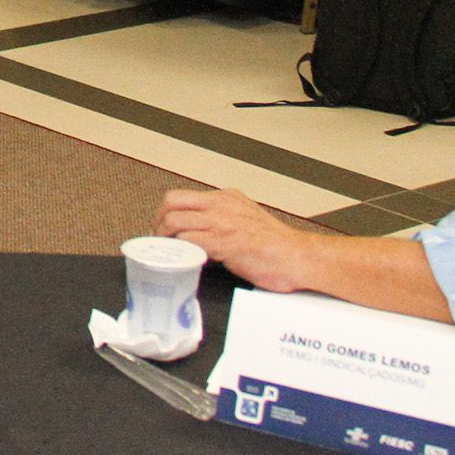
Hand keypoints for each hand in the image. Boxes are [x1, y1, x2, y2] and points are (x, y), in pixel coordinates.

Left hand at [156, 189, 314, 291]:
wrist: (297, 257)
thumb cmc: (275, 245)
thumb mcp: (245, 218)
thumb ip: (222, 219)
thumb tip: (200, 230)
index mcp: (226, 197)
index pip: (183, 196)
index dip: (166, 212)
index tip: (161, 226)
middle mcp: (221, 205)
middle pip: (172, 202)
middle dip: (158, 220)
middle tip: (158, 237)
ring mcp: (222, 222)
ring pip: (175, 221)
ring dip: (164, 237)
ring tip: (166, 250)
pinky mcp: (224, 242)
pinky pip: (189, 241)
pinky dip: (180, 250)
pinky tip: (181, 258)